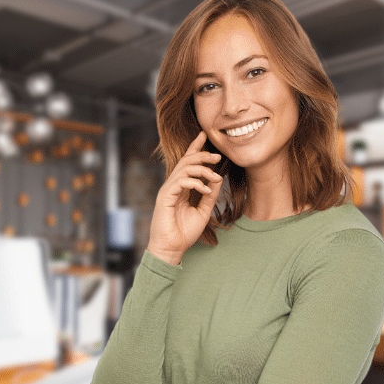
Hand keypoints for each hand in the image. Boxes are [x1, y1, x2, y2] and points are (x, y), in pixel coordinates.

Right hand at [147, 132, 223, 265]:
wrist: (171, 249)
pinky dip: (196, 183)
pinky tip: (206, 190)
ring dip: (202, 170)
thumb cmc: (184, 233)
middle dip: (202, 155)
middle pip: (187, 161)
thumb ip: (210, 195)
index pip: (187, 162)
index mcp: (180, 188)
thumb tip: (218, 178)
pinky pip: (181, 182)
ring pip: (184, 169)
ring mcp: (168, 190)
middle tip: (218, 156)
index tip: (204, 135)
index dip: (195, 147)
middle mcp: (173, 185)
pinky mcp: (165, 196)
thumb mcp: (203, 211)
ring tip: (216, 177)